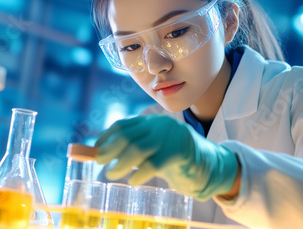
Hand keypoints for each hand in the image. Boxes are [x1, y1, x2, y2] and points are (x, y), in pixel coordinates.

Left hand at [94, 114, 238, 200]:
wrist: (207, 166)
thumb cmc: (173, 160)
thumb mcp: (152, 149)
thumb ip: (132, 148)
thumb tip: (101, 154)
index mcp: (152, 122)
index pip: (123, 125)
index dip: (106, 137)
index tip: (95, 149)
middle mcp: (160, 125)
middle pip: (127, 135)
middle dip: (109, 149)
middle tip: (100, 162)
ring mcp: (171, 137)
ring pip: (138, 149)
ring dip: (120, 163)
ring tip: (111, 173)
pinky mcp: (180, 152)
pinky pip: (153, 164)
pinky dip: (139, 174)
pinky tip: (133, 180)